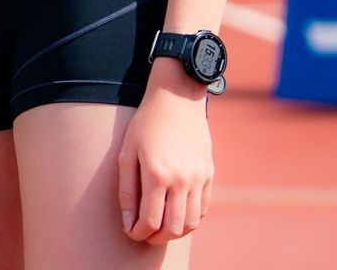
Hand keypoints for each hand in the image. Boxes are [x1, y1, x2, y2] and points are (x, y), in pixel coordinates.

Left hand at [117, 71, 213, 243]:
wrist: (177, 98)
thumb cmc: (146, 123)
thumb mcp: (127, 153)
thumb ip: (127, 190)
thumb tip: (128, 221)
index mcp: (157, 175)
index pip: (150, 221)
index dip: (138, 233)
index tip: (130, 232)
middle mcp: (182, 180)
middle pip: (172, 228)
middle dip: (155, 238)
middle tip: (144, 234)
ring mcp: (199, 178)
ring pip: (190, 223)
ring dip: (174, 232)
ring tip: (160, 228)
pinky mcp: (209, 174)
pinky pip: (203, 209)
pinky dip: (190, 219)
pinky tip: (177, 215)